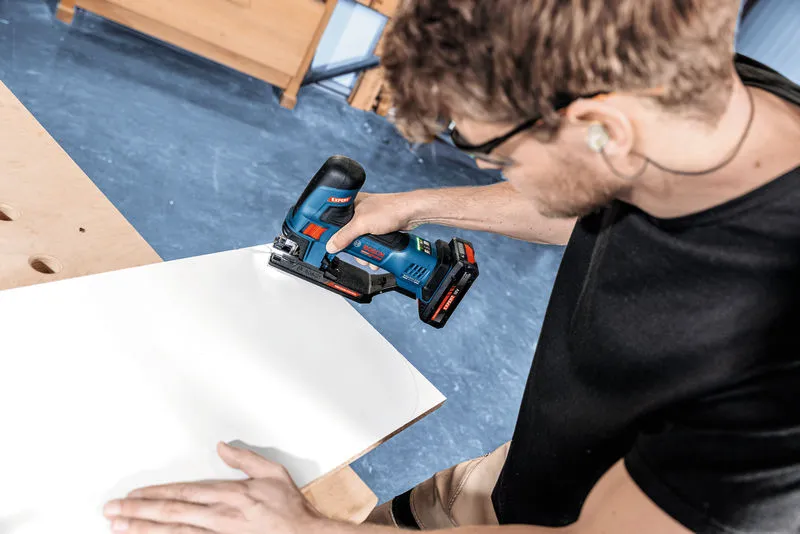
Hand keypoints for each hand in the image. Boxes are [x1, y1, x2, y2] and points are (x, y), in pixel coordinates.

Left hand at [103, 442, 324, 533]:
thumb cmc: (289, 509)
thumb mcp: (273, 472)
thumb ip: (244, 459)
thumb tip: (221, 447)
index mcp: (229, 495)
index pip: (183, 492)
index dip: (155, 494)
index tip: (133, 494)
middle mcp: (218, 517)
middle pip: (170, 513)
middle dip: (137, 511)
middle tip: (111, 510)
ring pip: (172, 533)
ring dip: (143, 530)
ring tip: (118, 527)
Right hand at [326, 192, 421, 254]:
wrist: (412, 214)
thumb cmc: (390, 209)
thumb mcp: (362, 223)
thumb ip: (345, 235)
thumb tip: (332, 245)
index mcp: (350, 205)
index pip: (333, 221)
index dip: (330, 234)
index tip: (330, 245)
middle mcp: (358, 212)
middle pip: (347, 235)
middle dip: (352, 248)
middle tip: (355, 254)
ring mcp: (369, 222)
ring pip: (360, 242)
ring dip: (364, 253)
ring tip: (368, 259)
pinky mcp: (378, 230)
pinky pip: (370, 243)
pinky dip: (372, 252)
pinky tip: (375, 258)